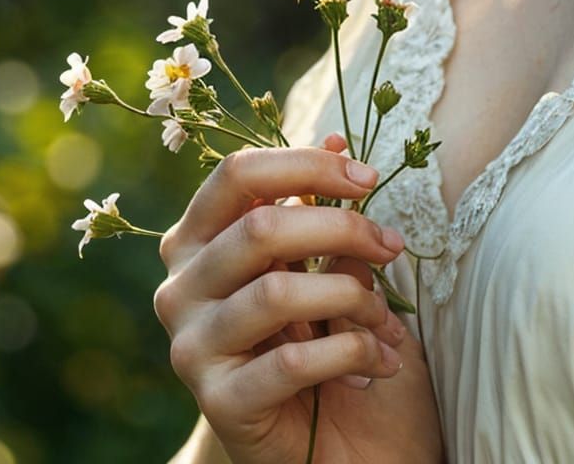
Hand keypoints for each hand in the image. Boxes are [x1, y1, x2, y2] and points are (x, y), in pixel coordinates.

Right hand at [154, 132, 444, 463]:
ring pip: (276, 293)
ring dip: (353, 297)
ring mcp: (192, 347)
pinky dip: (351, 353)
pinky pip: (291, 361)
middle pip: (261, 227)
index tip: (368, 179)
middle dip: (344, 228)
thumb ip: (318, 204)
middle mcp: (179, 289)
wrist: (319, 439)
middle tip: (393, 247)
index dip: (307, 165)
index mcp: (196, 239)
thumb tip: (335, 138)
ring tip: (388, 319)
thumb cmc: (319, 330)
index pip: (237, 174)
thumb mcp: (322, 259)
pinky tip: (380, 362)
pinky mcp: (218, 403)